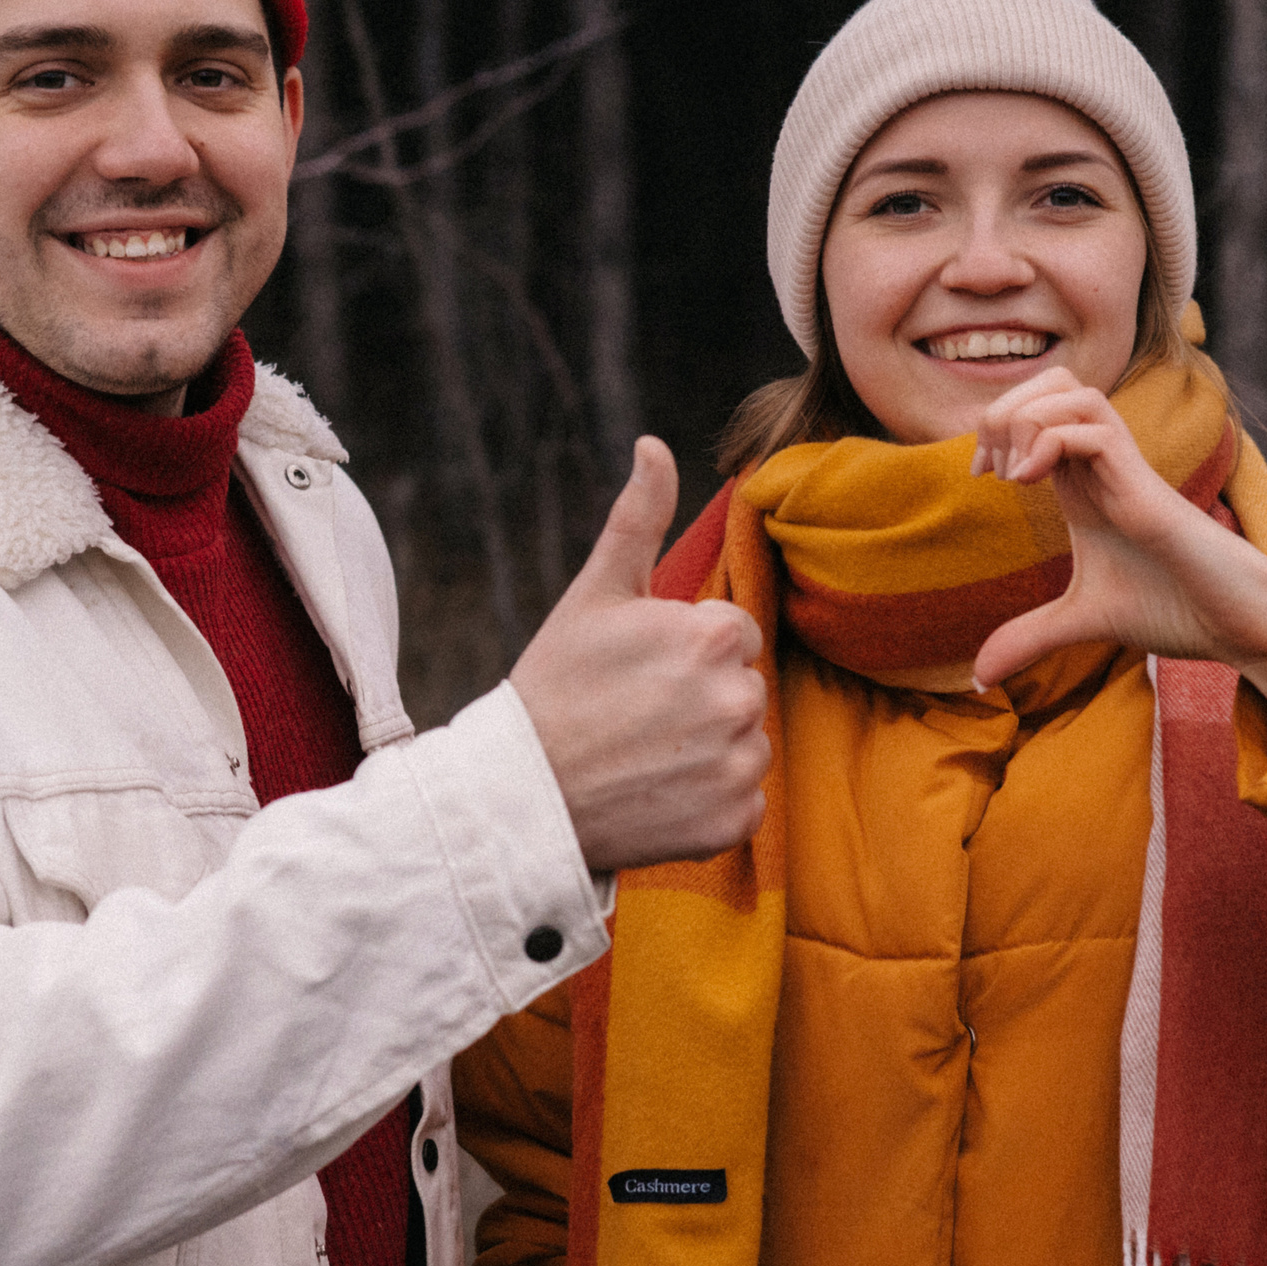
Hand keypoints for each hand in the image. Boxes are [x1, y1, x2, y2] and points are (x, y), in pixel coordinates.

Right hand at [510, 438, 769, 870]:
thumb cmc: (554, 686)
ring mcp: (736, 766)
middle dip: (702, 697)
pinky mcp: (732, 821)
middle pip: (744, 688)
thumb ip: (638, 517)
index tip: (639, 672)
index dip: (686, 650)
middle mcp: (736, 700)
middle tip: (637, 715)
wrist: (519, 795)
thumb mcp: (595, 594)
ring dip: (709, 749)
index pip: (734, 635)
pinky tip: (659, 794)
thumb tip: (653, 444)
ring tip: (645, 755)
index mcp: (712, 637)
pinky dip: (709, 802)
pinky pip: (745, 801)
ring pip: (747, 743)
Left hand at [969, 369, 1266, 745]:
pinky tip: (1031, 481)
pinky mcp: (1146, 486)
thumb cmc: (1174, 609)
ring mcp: (1127, 469)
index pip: (1037, 409)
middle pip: (1051, 382)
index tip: (982, 475)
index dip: (995, 427)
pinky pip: (1094, 428)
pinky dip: (1049, 441)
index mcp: (1086, 482)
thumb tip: (977, 678)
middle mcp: (1105, 464)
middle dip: (1003, 409)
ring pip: (1072, 390)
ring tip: (1013, 475)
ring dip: (1025, 419)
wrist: (1239, 625)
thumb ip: (1029, 638)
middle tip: (990, 469)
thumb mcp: (1083, 621)